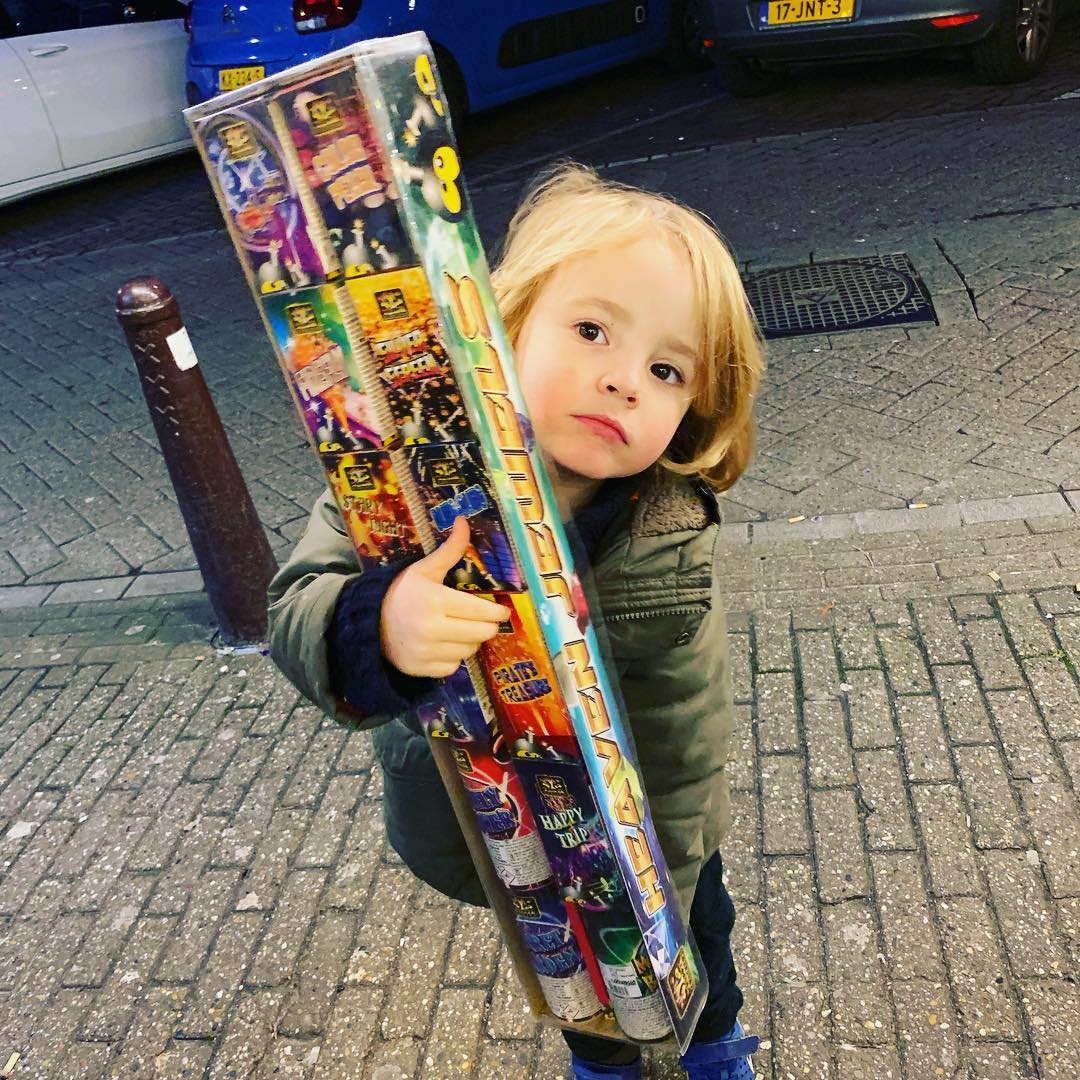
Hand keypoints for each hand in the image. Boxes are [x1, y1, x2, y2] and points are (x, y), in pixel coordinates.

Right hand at [380, 515, 510, 677]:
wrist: (369, 621)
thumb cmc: (402, 592)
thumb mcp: (424, 569)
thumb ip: (450, 549)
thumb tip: (463, 521)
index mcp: (435, 600)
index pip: (481, 611)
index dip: (496, 611)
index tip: (501, 610)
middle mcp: (431, 628)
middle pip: (481, 633)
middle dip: (487, 625)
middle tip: (484, 619)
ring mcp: (426, 652)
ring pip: (470, 651)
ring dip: (471, 641)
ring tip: (461, 629)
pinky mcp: (421, 669)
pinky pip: (454, 666)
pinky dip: (454, 657)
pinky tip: (444, 643)